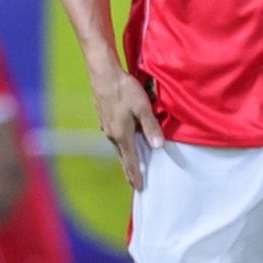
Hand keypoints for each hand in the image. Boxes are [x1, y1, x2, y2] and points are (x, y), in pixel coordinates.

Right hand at [91, 61, 162, 190]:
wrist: (103, 74)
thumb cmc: (124, 89)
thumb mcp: (142, 107)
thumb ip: (151, 127)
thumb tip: (158, 147)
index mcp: (122, 134)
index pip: (130, 161)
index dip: (136, 175)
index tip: (140, 188)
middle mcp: (112, 134)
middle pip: (123, 157)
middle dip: (129, 171)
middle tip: (135, 184)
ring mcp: (107, 126)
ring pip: (119, 147)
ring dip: (126, 158)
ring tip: (132, 166)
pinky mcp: (105, 118)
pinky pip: (116, 138)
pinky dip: (123, 146)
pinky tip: (126, 142)